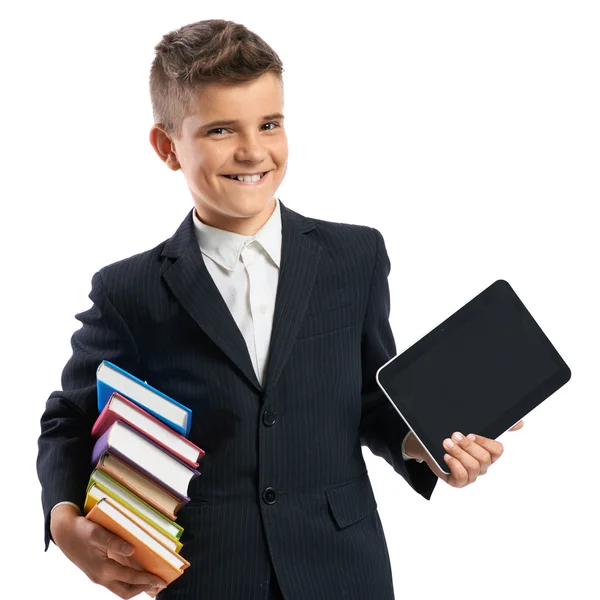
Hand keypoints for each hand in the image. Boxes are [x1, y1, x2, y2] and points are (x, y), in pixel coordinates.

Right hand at [50, 504, 166, 597]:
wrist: (63, 532)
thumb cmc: (80, 530)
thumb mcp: (97, 533)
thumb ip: (114, 542)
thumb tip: (132, 550)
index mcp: (103, 569)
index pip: (130, 578)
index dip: (147, 579)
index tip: (161, 580)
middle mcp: (100, 577)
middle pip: (125, 591)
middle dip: (143, 588)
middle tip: (159, 583)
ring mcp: (98, 576)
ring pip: (120, 588)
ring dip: (136, 586)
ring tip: (151, 581)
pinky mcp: (97, 572)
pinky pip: (115, 581)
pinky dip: (128, 581)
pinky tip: (135, 573)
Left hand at [405, 420, 523, 487]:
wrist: (430, 446)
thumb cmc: (454, 438)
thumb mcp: (471, 428)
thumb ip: (496, 425)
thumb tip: (520, 423)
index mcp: (487, 452)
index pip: (497, 450)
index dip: (485, 442)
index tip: (471, 434)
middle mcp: (481, 465)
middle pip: (484, 458)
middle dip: (468, 446)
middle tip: (454, 436)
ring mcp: (470, 475)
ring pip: (473, 467)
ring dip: (459, 453)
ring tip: (446, 443)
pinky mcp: (458, 482)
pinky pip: (462, 478)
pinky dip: (454, 465)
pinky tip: (446, 457)